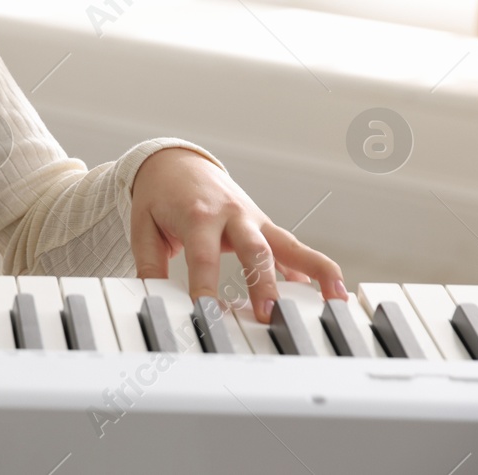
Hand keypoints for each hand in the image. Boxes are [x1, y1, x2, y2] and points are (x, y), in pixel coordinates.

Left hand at [130, 146, 345, 322]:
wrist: (177, 163)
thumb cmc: (160, 196)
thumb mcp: (143, 224)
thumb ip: (148, 262)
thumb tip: (151, 297)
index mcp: (197, 215)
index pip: (203, 256)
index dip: (205, 285)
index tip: (207, 313)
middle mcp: (231, 215)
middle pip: (253, 250)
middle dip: (263, 283)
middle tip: (269, 315)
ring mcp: (253, 219)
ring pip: (287, 244)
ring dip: (313, 270)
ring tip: (333, 298)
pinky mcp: (265, 226)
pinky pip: (293, 249)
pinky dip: (312, 270)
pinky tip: (330, 294)